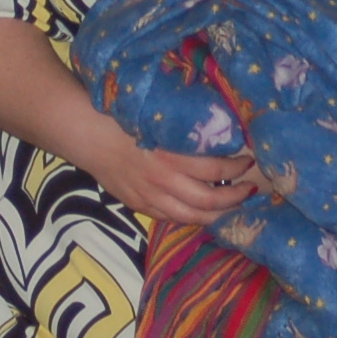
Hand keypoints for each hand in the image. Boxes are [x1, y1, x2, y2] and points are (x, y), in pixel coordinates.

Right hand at [92, 132, 261, 227]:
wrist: (88, 134)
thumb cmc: (125, 119)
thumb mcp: (159, 121)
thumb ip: (186, 134)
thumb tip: (220, 134)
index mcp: (170, 155)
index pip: (215, 168)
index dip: (236, 167)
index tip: (247, 161)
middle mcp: (163, 180)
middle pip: (209, 200)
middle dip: (234, 198)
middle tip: (248, 190)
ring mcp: (150, 197)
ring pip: (192, 216)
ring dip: (216, 214)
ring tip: (230, 207)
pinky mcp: (139, 205)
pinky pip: (170, 219)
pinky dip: (190, 217)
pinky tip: (200, 211)